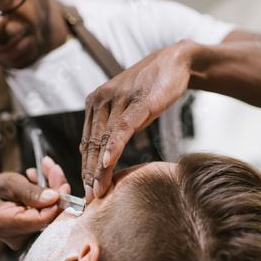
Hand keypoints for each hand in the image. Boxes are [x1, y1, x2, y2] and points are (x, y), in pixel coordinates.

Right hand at [0, 157, 67, 249]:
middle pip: (50, 218)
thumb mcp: (8, 183)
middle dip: (57, 192)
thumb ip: (30, 191)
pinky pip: (50, 217)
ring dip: (54, 192)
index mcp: (4, 225)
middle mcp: (16, 238)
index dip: (56, 202)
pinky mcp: (33, 236)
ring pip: (53, 216)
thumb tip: (54, 197)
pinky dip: (51, 199)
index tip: (62, 184)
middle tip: (54, 170)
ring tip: (43, 174)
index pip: (41, 220)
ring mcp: (25, 240)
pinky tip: (42, 186)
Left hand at [82, 40, 193, 200]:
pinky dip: (114, 145)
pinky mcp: (139, 101)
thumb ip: (111, 128)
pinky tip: (109, 162)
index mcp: (95, 102)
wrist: (175, 63)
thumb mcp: (126, 109)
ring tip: (98, 188)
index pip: (87, 141)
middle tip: (89, 197)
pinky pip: (123, 127)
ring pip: (105, 138)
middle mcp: (102, 99)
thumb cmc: (151, 88)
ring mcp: (120, 99)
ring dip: (99, 167)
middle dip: (89, 173)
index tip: (86, 189)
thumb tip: (99, 155)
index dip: (85, 167)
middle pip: (92, 143)